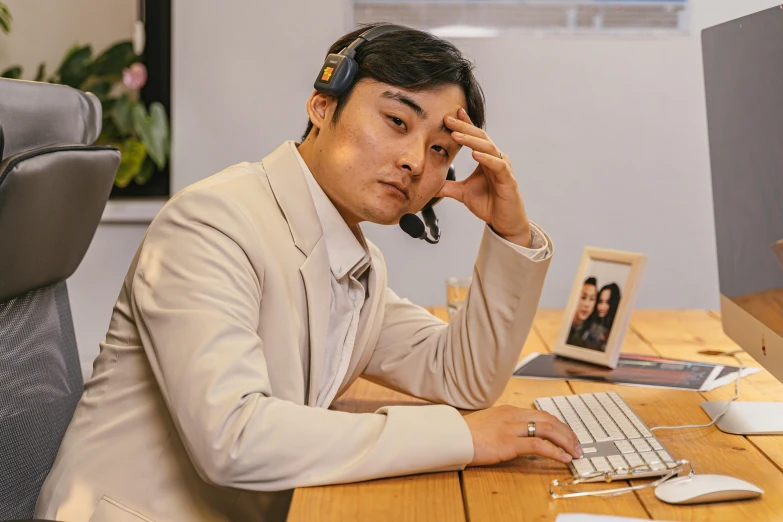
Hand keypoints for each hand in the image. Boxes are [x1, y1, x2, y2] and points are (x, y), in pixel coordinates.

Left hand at [438, 108, 531, 246]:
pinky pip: (498, 166)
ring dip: (471, 140)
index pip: (474, 138)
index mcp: (485, 159)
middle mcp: (495, 159)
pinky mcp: (508, 180)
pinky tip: (475, 154)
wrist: (504, 222)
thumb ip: (447, 187)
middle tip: (448, 118)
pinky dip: (486, 159)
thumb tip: (430, 185)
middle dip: (463, 127)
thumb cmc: (489, 205)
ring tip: (456, 134)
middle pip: (479, 137)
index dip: (464, 124)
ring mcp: (503, 168)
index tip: (451, 114)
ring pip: (488, 148)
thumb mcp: (462, 193)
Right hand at [463, 405, 582, 465]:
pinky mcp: (508, 443)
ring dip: (566, 441)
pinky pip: (538, 445)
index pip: (541, 414)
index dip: (558, 424)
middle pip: (548, 419)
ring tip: (575, 451)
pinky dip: (554, 451)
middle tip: (577, 444)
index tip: (567, 434)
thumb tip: (518, 435)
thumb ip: (504, 425)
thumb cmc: (465, 434)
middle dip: (567, 432)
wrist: (452, 437)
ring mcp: (511, 428)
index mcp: (508, 410)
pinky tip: (562, 458)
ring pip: (547, 429)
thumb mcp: (488, 423)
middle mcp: (512, 415)